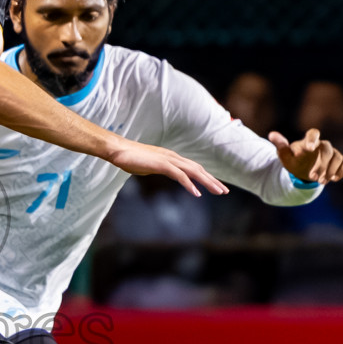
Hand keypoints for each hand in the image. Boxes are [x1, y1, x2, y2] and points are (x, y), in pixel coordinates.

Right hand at [104, 140, 227, 196]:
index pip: (193, 168)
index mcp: (171, 157)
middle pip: (198, 169)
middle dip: (212, 180)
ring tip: (218, 192)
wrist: (118, 150)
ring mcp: (168, 160)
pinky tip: (197, 193)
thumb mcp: (147, 166)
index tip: (215, 186)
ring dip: (207, 182)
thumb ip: (156, 169)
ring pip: (193, 171)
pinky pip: (179, 175)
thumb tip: (159, 172)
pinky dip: (189, 184)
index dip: (205, 177)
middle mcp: (173, 157)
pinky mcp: (162, 164)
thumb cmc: (129, 158)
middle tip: (224, 191)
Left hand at [269, 128, 342, 183]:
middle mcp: (322, 145)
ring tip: (321, 181)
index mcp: (308, 141)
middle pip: (327, 150)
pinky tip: (334, 179)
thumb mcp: (285, 156)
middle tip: (313, 177)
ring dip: (331, 170)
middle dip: (321, 165)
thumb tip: (272, 134)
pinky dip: (342, 170)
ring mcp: (332, 152)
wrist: (303, 169)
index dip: (313, 139)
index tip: (310, 148)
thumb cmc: (294, 160)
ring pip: (338, 157)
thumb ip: (281, 146)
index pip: (314, 133)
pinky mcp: (339, 160)